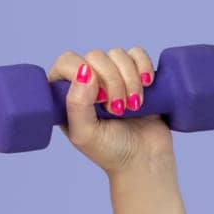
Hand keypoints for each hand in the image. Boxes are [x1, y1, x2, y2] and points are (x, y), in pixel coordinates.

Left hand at [50, 46, 173, 174]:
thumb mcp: (85, 134)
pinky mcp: (136, 74)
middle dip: (112, 81)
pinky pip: (137, 53)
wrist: (145, 159)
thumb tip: (84, 71)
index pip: (67, 62)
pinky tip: (147, 84)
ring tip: (134, 106)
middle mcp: (87, 82)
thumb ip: (77, 105)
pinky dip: (144, 66)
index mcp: (66, 94)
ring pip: (117, 54)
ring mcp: (112, 76)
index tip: (99, 100)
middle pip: (95, 56)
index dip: (84, 74)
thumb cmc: (110, 151)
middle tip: (119, 110)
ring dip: (130, 78)